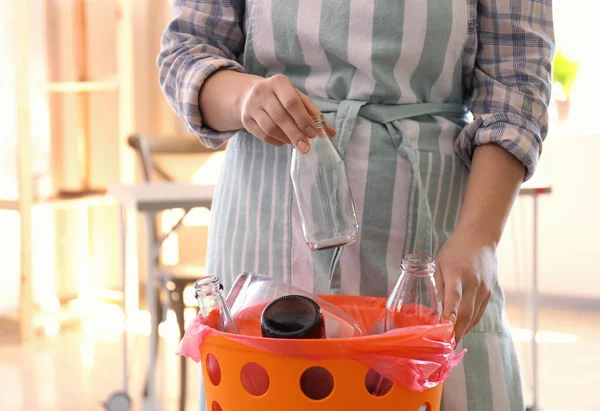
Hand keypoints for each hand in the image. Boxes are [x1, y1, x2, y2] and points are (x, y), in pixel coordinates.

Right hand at [239, 74, 335, 151]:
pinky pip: (263, 135)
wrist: (249, 95)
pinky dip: (276, 141)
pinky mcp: (245, 119)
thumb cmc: (281, 97)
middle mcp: (262, 91)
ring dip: (286, 139)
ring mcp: (251, 106)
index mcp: (278, 82)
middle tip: (306, 147)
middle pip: (281, 117)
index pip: (292, 102)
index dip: (303, 119)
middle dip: (295, 134)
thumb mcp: (297, 98)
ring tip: (297, 143)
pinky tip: (284, 141)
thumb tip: (329, 133)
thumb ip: (313, 114)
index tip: (313, 134)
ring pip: (270, 128)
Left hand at [434, 226, 495, 342]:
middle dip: (456, 331)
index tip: (445, 329)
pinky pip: (479, 313)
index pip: (454, 297)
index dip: (450, 314)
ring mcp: (484, 290)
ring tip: (451, 344)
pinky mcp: (489, 293)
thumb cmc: (454, 251)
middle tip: (445, 347)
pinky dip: (470, 323)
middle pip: (465, 313)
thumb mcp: (440, 264)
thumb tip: (435, 310)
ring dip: (463, 331)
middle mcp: (473, 283)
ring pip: (473, 316)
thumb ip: (439, 286)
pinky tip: (462, 329)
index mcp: (457, 274)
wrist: (480, 240)